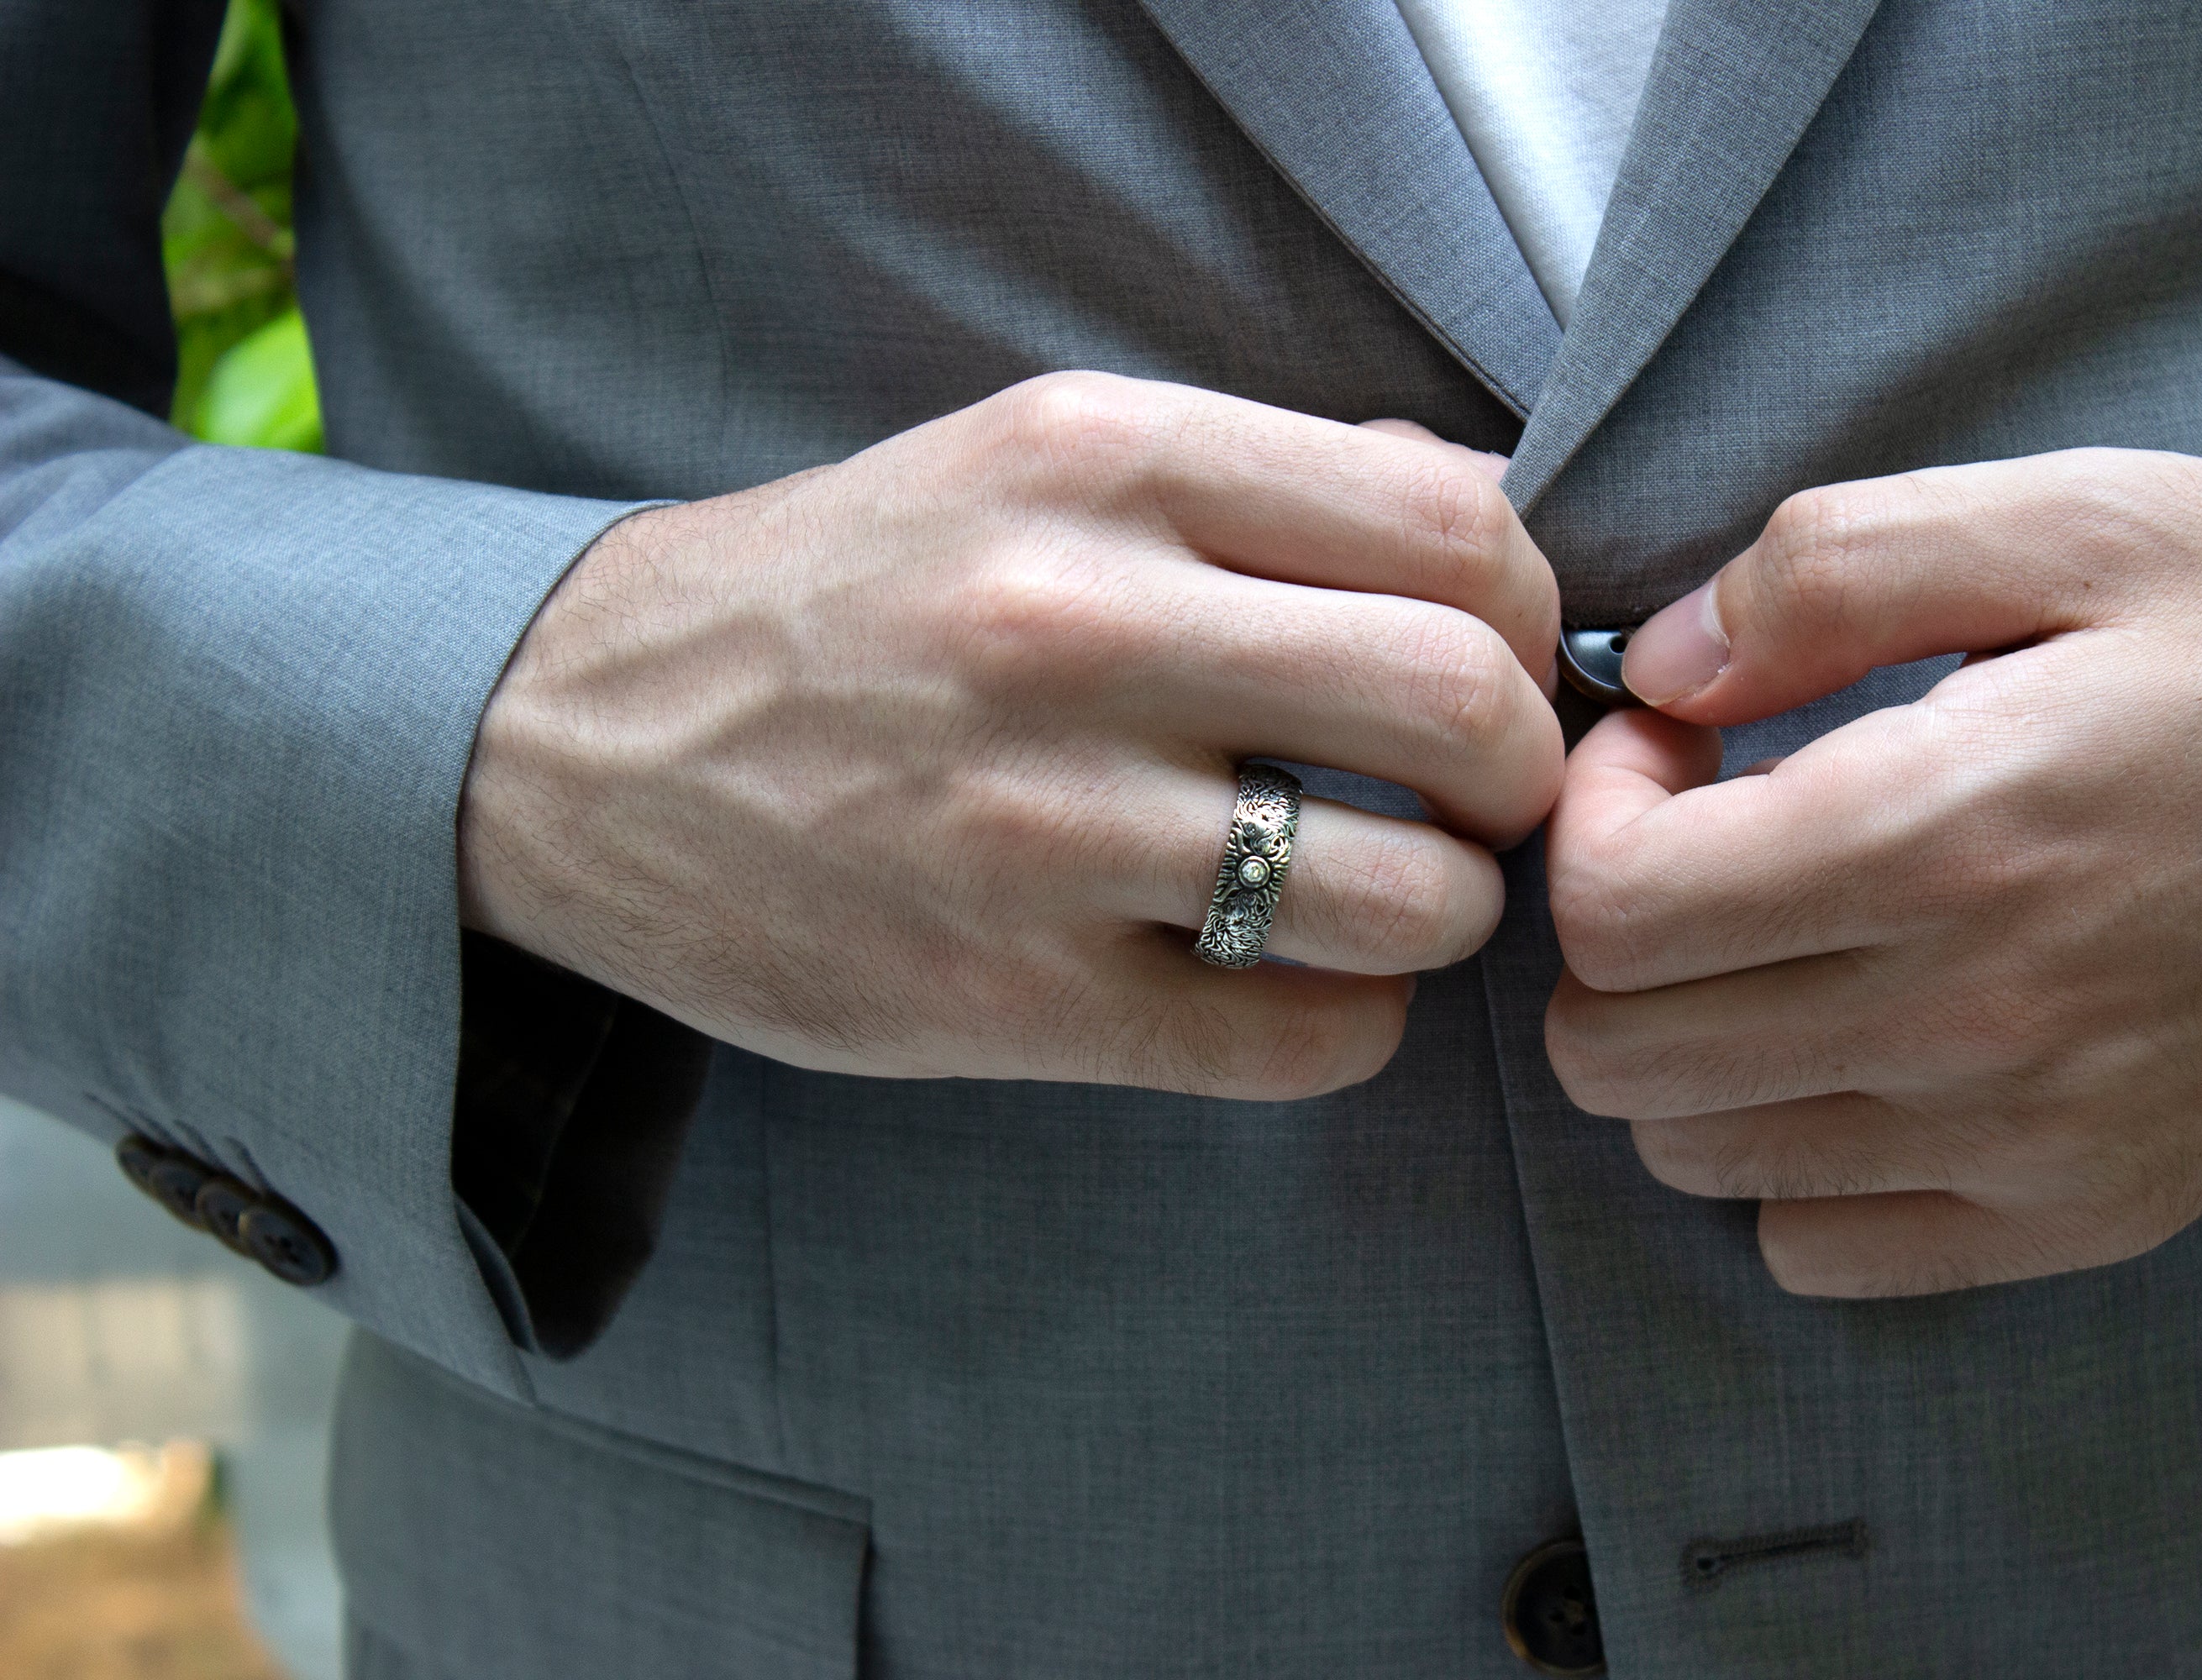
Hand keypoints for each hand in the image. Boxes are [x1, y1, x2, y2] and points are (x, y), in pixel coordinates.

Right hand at [460, 373, 1561, 1096]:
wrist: (581, 738)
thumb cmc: (857, 595)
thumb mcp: (1038, 459)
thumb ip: (1266, 480)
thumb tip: (1491, 522)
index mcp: (1104, 463)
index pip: (1460, 531)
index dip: (1531, 617)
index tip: (1497, 663)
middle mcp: (1074, 629)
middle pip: (1465, 708)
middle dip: (1518, 773)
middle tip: (1474, 797)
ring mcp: (1039, 828)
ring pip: (1410, 899)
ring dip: (1446, 913)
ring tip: (1386, 894)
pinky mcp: (1004, 998)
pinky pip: (1305, 1042)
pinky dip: (1351, 1022)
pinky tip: (1292, 982)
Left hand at [1545, 449, 2201, 1295]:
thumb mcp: (2077, 517)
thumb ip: (1832, 571)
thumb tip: (1659, 664)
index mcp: (1946, 834)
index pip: (1612, 910)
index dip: (1593, 817)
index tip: (1677, 750)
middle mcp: (1971, 1020)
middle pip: (1617, 1055)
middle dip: (1614, 934)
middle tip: (1709, 839)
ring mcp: (2027, 1144)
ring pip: (1695, 1158)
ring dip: (1686, 1042)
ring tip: (1782, 936)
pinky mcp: (2086, 1214)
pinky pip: (1822, 1249)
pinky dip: (1788, 1161)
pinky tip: (1855, 1050)